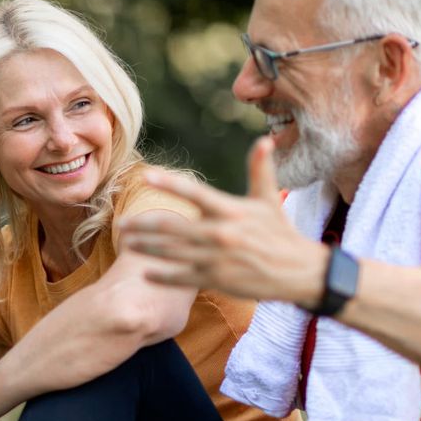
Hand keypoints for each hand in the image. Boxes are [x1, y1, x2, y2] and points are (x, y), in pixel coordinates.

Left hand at [119, 138, 327, 307]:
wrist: (299, 272)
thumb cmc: (280, 233)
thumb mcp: (270, 200)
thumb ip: (261, 170)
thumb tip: (264, 140)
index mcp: (231, 211)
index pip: (195, 193)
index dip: (170, 184)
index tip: (146, 176)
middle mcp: (220, 233)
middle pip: (172, 227)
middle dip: (143, 224)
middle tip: (121, 222)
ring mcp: (216, 258)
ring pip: (171, 252)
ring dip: (145, 247)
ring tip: (126, 242)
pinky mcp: (216, 279)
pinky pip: (181, 277)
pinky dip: (161, 276)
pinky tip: (143, 272)